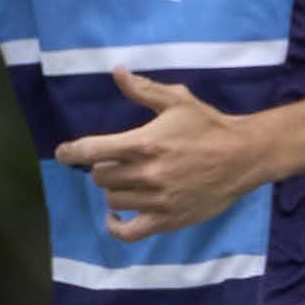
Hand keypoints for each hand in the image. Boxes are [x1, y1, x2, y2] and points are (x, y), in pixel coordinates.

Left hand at [53, 70, 269, 239]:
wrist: (242, 157)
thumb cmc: (208, 126)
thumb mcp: (177, 101)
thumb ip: (143, 90)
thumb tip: (117, 72)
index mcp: (144, 143)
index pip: (92, 150)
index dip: (71, 152)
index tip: (62, 153)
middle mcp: (147, 174)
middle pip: (100, 176)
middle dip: (103, 167)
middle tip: (117, 161)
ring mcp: (157, 200)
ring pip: (112, 200)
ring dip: (113, 190)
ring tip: (127, 180)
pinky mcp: (167, 220)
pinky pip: (129, 232)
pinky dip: (115, 226)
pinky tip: (115, 215)